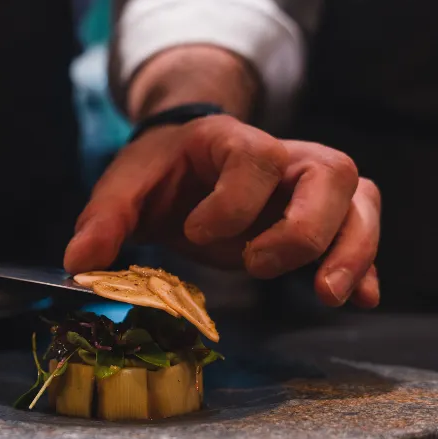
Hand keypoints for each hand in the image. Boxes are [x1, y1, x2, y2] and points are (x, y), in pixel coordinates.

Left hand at [64, 115, 380, 307]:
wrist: (185, 157)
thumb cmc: (159, 169)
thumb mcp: (125, 185)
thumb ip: (103, 219)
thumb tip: (77, 265)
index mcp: (229, 141)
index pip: (257, 159)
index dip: (235, 202)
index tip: (198, 233)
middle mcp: (281, 158)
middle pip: (330, 175)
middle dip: (301, 230)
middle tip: (256, 265)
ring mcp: (304, 188)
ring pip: (359, 201)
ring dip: (351, 249)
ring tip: (328, 294)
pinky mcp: (315, 217)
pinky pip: (358, 228)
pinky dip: (362, 264)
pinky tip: (356, 297)